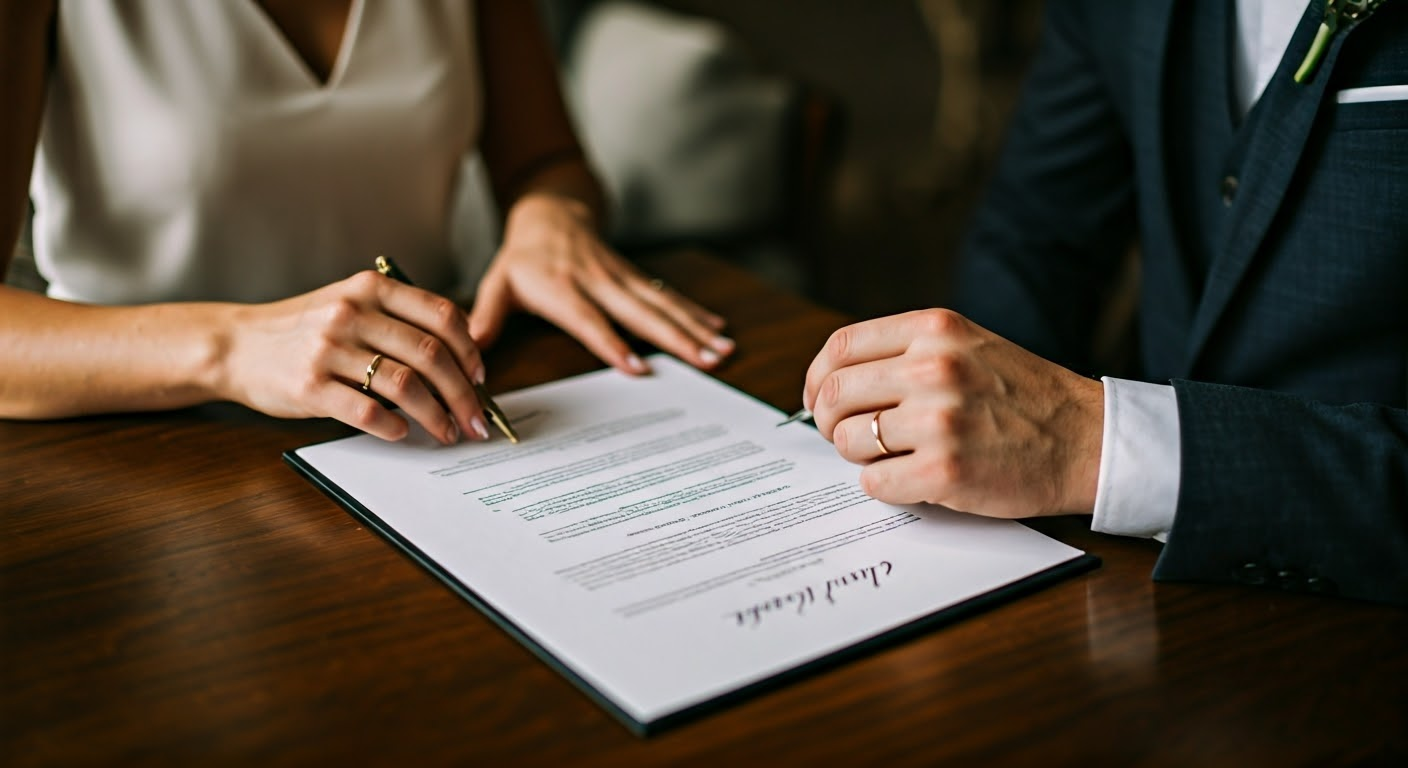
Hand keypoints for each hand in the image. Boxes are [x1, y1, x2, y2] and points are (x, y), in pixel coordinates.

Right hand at [219, 270, 490, 444]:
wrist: (236, 345)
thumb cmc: (303, 330)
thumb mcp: (350, 305)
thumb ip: (397, 319)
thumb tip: (459, 356)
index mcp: (370, 289)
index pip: (441, 315)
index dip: (470, 350)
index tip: (481, 377)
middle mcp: (352, 314)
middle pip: (431, 355)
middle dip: (463, 394)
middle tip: (476, 420)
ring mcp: (329, 350)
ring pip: (405, 385)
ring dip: (436, 416)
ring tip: (447, 432)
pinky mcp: (310, 386)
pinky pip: (366, 411)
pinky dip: (392, 426)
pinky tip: (403, 433)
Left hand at [468, 193, 732, 373]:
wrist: (550, 212)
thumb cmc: (523, 257)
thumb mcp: (497, 283)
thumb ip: (486, 316)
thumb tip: (471, 349)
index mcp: (561, 288)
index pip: (589, 320)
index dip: (612, 343)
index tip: (636, 367)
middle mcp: (597, 282)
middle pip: (640, 313)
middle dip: (675, 337)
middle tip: (704, 359)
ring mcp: (621, 277)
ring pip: (662, 304)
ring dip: (694, 327)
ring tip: (721, 349)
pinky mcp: (635, 276)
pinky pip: (667, 296)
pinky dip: (694, 312)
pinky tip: (717, 328)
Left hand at [802, 309, 1103, 517]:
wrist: (1086, 440)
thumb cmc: (1024, 397)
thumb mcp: (969, 346)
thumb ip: (908, 353)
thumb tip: (834, 382)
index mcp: (935, 330)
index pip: (841, 347)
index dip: (817, 378)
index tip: (818, 399)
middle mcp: (933, 368)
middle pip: (835, 395)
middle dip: (830, 422)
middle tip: (849, 436)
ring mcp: (939, 420)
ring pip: (850, 440)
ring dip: (860, 455)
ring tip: (892, 456)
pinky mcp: (945, 471)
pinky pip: (875, 482)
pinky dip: (884, 485)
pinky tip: (912, 479)